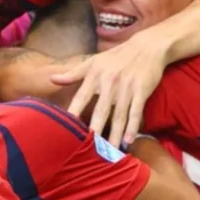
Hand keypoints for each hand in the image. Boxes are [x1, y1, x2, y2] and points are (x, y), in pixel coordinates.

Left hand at [52, 29, 171, 149]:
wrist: (148, 46)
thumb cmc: (117, 56)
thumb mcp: (94, 61)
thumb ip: (73, 73)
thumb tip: (52, 79)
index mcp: (95, 76)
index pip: (80, 98)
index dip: (72, 114)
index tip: (64, 130)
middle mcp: (109, 83)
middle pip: (100, 111)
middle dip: (94, 130)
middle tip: (87, 150)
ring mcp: (127, 88)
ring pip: (119, 116)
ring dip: (114, 135)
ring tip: (109, 152)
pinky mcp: (142, 91)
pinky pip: (136, 112)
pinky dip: (132, 127)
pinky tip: (128, 141)